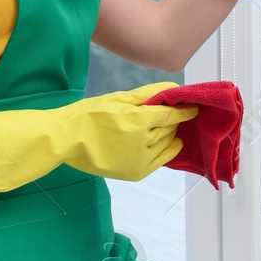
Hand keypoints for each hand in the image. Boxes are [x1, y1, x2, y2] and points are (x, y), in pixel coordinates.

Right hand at [0, 83, 198, 195]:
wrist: (67, 140)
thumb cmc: (90, 114)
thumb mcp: (118, 98)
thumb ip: (148, 94)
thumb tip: (173, 88)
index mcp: (139, 121)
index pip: (171, 114)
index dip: (185, 110)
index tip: (194, 106)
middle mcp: (143, 143)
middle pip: (170, 129)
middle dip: (175, 121)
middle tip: (177, 114)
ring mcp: (140, 160)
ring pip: (167, 145)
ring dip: (171, 135)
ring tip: (169, 127)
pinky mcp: (135, 172)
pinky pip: (160, 161)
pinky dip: (166, 151)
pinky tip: (167, 143)